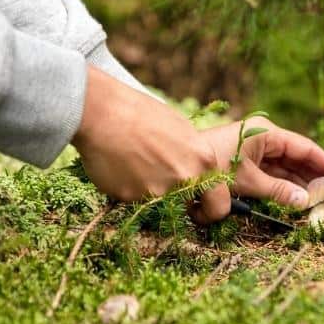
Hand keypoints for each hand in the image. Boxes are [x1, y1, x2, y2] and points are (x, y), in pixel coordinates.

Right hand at [71, 66, 230, 221]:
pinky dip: (126, 186)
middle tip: (160, 183)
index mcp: (204, 161)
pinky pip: (133, 198)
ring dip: (147, 189)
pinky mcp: (131, 197)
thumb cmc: (142, 113)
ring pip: (157, 201)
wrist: (103, 112)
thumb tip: (194, 172)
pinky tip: (118, 164)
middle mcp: (185, 180)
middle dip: (177, 202)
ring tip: (133, 161)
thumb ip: (191, 157)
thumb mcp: (181, 131)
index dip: (210, 210)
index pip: (220, 205)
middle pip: (186, 206)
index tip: (199, 208)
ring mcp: (158, 191)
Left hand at [201, 117, 323, 208]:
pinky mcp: (246, 165)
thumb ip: (278, 191)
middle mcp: (264, 140)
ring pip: (286, 171)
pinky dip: (285, 189)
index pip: (306, 149)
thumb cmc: (212, 166)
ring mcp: (255, 153)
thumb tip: (306, 201)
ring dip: (302, 186)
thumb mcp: (248, 180)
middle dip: (317, 178)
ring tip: (323, 202)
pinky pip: (273, 177)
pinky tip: (300, 201)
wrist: (179, 165)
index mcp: (267, 134)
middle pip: (299, 160)